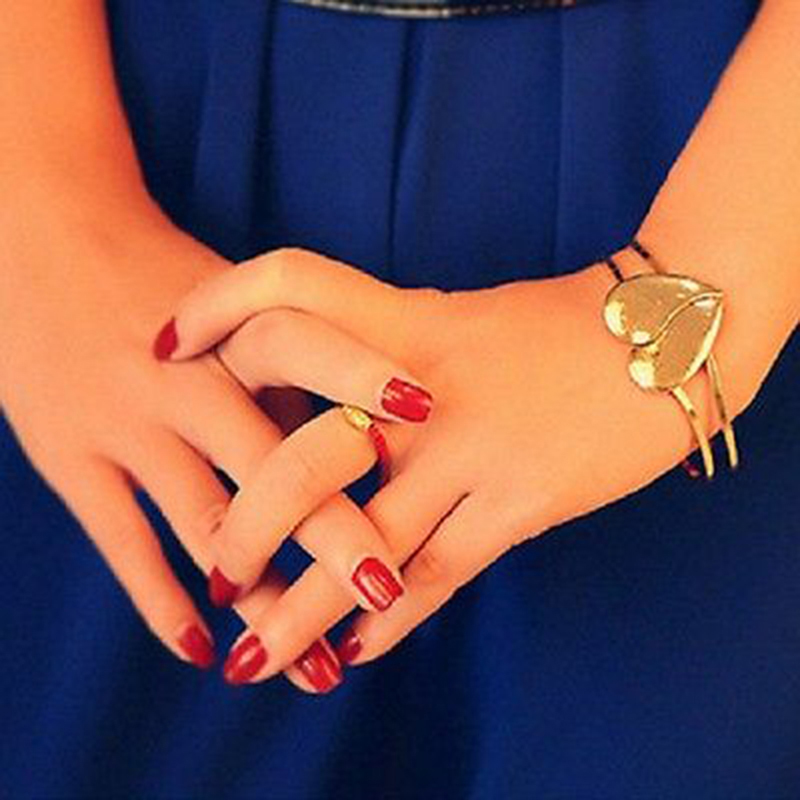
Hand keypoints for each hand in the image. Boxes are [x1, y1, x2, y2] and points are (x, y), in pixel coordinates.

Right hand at [0, 208, 412, 691]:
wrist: (45, 239)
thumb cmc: (163, 275)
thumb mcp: (233, 298)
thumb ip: (295, 358)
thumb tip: (377, 421)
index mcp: (235, 327)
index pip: (311, 348)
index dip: (366, 376)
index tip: (425, 415)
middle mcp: (187, 378)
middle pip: (271, 462)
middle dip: (331, 532)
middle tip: (386, 592)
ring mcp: (127, 421)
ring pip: (205, 523)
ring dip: (262, 598)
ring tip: (315, 668)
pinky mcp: (72, 458)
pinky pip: (124, 544)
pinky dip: (160, 603)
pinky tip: (201, 648)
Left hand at [166, 246, 742, 677]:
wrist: (662, 341)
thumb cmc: (553, 328)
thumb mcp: (461, 319)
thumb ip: (388, 352)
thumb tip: (322, 405)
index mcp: (405, 321)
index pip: (289, 288)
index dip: (218, 305)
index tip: (169, 345)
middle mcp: (424, 388)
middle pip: (303, 460)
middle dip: (245, 528)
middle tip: (214, 573)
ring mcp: (472, 450)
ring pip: (365, 545)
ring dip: (302, 610)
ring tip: (253, 654)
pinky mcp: (522, 504)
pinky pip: (438, 575)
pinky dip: (390, 619)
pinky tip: (355, 649)